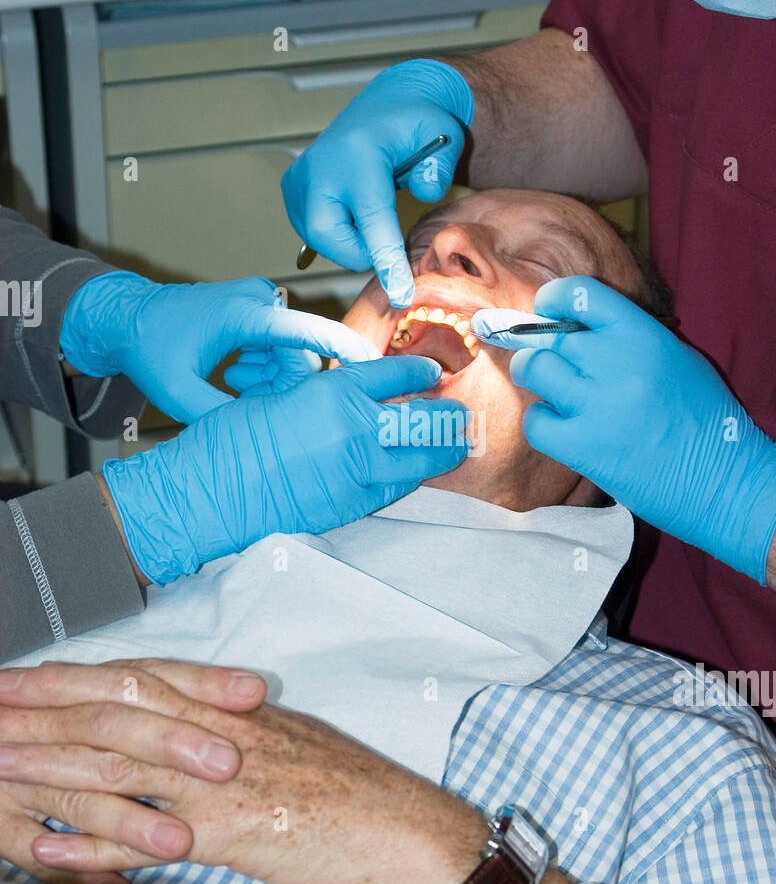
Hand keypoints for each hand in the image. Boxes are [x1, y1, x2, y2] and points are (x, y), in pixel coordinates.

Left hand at [0, 660, 485, 883]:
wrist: (395, 823)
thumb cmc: (346, 784)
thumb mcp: (284, 736)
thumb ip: (228, 729)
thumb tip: (188, 727)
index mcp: (228, 708)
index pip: (136, 680)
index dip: (73, 675)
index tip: (25, 674)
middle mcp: (214, 734)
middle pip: (112, 712)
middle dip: (43, 708)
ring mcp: (215, 782)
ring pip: (115, 768)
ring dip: (48, 768)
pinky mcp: (223, 832)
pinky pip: (141, 839)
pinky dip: (86, 846)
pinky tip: (44, 851)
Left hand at [59, 272, 379, 423]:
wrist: (127, 318)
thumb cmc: (148, 348)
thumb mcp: (178, 394)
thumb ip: (222, 418)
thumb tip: (260, 443)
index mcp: (244, 314)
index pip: (309, 331)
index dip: (346, 349)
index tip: (376, 366)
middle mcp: (259, 300)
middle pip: (300, 351)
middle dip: (285, 383)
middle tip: (246, 399)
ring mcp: (259, 301)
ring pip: (291, 350)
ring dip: (272, 376)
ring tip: (231, 384)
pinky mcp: (257, 308)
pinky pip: (280, 344)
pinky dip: (266, 366)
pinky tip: (236, 376)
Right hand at [101, 355, 470, 584]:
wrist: (207, 493)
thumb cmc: (228, 440)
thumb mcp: (277, 396)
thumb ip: (319, 394)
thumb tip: (346, 395)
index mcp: (333, 393)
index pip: (395, 377)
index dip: (419, 376)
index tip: (432, 377)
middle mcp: (354, 431)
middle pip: (421, 422)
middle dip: (446, 419)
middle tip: (460, 417)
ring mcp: (355, 474)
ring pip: (417, 463)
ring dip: (440, 454)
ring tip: (456, 447)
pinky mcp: (347, 508)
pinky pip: (390, 492)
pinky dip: (406, 481)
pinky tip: (412, 476)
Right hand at [282, 59, 473, 306]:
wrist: (385, 105)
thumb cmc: (413, 123)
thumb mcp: (441, 135)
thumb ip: (438, 169)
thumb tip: (424, 193)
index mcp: (359, 154)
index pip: (372, 219)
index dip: (386, 260)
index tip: (400, 292)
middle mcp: (321, 166)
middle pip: (332, 238)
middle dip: (362, 252)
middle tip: (386, 239)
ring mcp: (300, 177)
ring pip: (319, 239)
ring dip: (349, 242)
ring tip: (371, 216)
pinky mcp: (291, 188)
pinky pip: (311, 231)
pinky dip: (336, 234)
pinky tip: (354, 214)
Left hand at [478, 277, 775, 583]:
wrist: (725, 480)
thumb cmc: (706, 419)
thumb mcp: (678, 358)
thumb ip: (631, 338)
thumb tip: (578, 328)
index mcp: (644, 334)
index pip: (581, 293)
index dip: (554, 299)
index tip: (548, 312)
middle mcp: (617, 361)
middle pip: (550, 335)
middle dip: (540, 345)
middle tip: (548, 362)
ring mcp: (597, 404)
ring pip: (534, 369)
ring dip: (535, 378)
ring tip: (552, 392)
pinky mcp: (583, 446)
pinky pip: (536, 421)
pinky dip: (541, 422)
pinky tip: (560, 428)